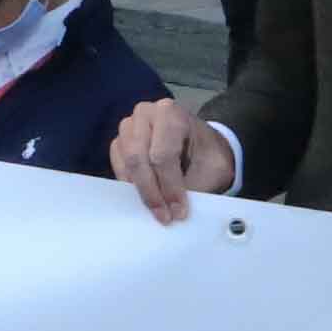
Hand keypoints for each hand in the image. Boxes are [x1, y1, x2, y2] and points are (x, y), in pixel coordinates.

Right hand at [110, 101, 235, 224]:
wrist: (203, 146)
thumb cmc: (208, 154)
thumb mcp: (213, 169)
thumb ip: (195, 186)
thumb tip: (174, 210)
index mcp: (171, 113)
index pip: (163, 154)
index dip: (170, 187)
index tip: (178, 212)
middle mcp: (145, 114)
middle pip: (138, 157)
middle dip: (151, 192)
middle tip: (164, 216)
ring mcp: (129, 126)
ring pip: (126, 162)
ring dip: (140, 190)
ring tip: (157, 209)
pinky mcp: (121, 142)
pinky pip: (118, 165)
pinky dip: (130, 184)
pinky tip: (147, 196)